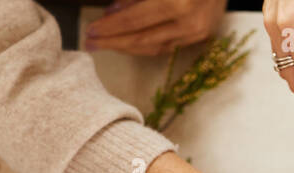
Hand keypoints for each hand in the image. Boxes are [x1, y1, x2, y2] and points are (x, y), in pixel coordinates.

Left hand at [87, 0, 225, 55]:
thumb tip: (114, 12)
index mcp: (177, 3)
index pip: (133, 20)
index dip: (109, 27)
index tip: (90, 31)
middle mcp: (189, 22)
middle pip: (143, 40)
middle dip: (114, 42)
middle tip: (91, 44)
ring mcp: (198, 31)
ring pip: (156, 47)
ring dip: (129, 47)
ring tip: (108, 44)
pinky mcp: (203, 34)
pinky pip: (169, 45)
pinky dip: (148, 44)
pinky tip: (132, 41)